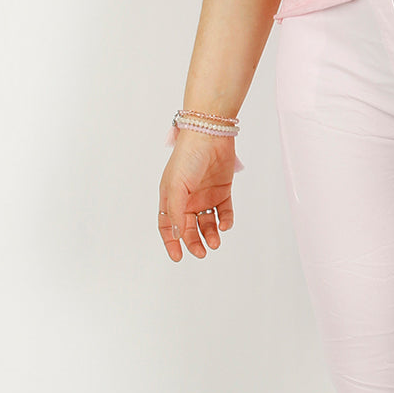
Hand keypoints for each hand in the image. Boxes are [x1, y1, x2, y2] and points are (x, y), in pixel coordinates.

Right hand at [158, 131, 236, 260]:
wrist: (211, 135)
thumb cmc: (187, 157)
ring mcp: (205, 195)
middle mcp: (187, 198)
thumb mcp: (176, 187)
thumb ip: (176, 212)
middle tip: (201, 252)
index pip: (168, 225)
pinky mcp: (222, 191)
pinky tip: (224, 225)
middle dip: (194, 242)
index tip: (178, 257)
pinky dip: (225, 222)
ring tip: (215, 242)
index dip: (171, 241)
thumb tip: (178, 236)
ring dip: (210, 235)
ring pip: (207, 223)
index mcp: (171, 196)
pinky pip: (224, 213)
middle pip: (189, 228)